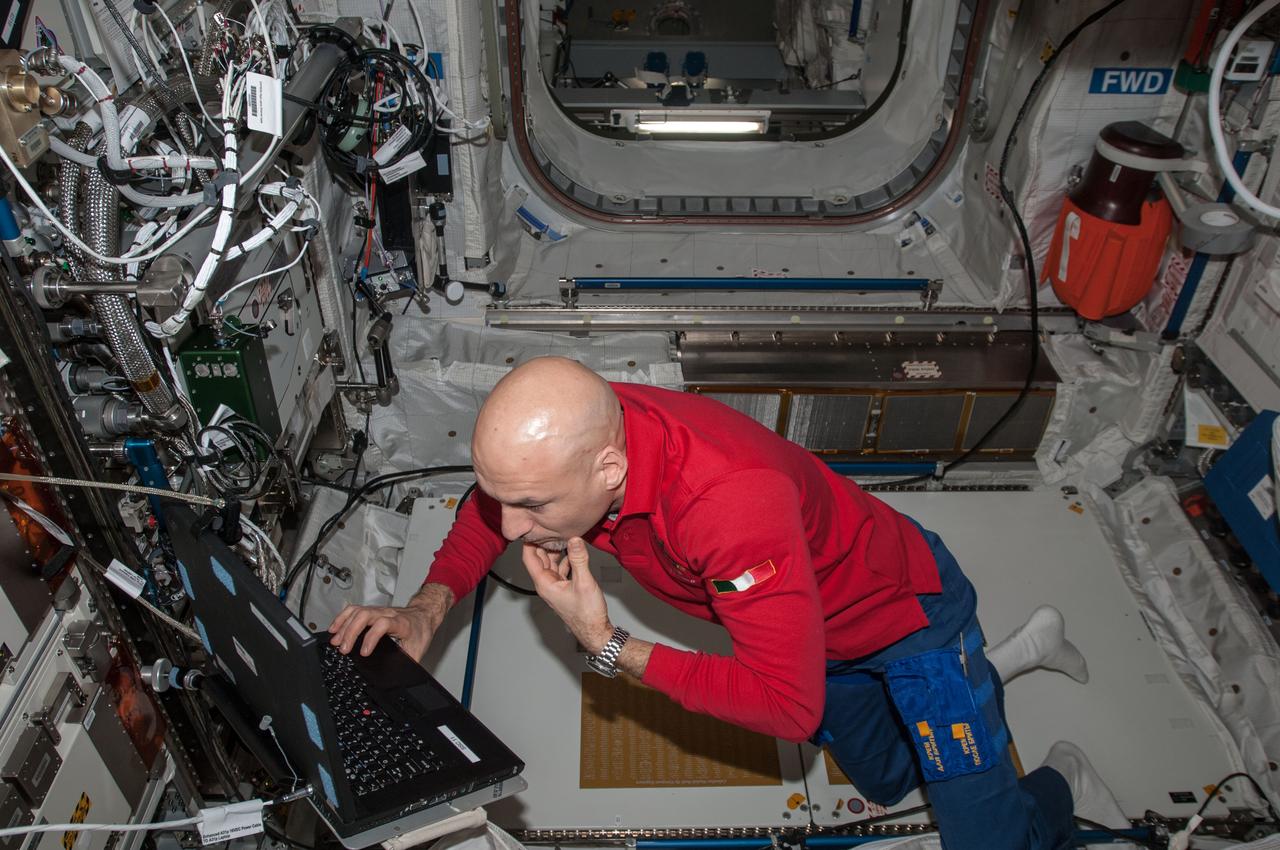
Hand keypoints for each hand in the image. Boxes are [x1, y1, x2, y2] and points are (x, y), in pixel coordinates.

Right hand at [327, 583, 453, 660]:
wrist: (424, 614)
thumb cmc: (421, 631)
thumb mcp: (418, 649)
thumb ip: (407, 662)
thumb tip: (398, 678)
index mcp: (401, 623)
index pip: (383, 624)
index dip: (371, 638)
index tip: (364, 653)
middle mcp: (388, 614)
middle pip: (365, 615)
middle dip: (351, 632)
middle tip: (344, 649)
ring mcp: (379, 610)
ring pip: (358, 611)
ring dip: (344, 626)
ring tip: (336, 641)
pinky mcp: (372, 610)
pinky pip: (354, 610)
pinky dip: (342, 618)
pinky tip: (335, 628)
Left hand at [522, 538, 613, 653]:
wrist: (596, 631)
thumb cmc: (587, 614)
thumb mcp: (584, 582)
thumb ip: (578, 559)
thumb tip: (574, 540)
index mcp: (544, 584)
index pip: (529, 558)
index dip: (529, 542)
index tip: (533, 527)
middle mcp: (547, 585)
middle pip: (539, 558)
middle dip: (544, 543)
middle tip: (551, 526)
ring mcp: (555, 586)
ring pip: (551, 563)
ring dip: (556, 550)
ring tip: (564, 535)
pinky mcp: (564, 588)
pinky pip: (561, 569)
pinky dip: (565, 559)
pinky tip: (573, 552)